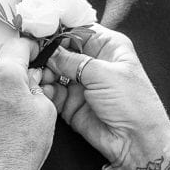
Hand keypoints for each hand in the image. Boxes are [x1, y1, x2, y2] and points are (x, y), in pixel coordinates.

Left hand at [0, 38, 56, 169]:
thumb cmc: (24, 147)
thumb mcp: (45, 110)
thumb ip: (37, 85)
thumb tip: (32, 75)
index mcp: (6, 72)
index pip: (17, 45)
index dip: (30, 47)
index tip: (36, 53)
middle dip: (9, 51)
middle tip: (23, 64)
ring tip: (8, 76)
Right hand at [43, 26, 169, 167]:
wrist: (136, 141)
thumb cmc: (133, 104)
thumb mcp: (103, 74)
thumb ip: (72, 61)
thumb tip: (49, 50)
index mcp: (108, 46)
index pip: (78, 29)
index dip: (58, 29)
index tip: (39, 28)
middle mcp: (93, 62)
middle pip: (62, 49)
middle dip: (47, 52)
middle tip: (33, 54)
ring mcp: (81, 82)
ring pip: (54, 70)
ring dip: (44, 71)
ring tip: (38, 75)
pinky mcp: (71, 102)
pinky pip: (52, 90)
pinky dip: (46, 89)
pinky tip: (43, 89)